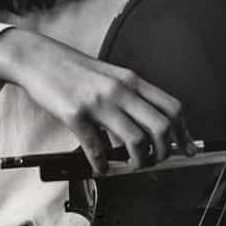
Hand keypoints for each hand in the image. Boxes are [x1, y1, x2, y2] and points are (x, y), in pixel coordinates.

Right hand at [0, 29, 194, 175]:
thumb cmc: (74, 72)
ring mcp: (98, 102)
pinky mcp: (75, 115)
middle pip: (161, 127)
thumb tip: (150, 128)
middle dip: (164, 152)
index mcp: (132, 80)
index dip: (184, 133)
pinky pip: (96, 149)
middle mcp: (120, 90)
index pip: (172, 108)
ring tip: (130, 166)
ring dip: (138, 162)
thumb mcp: (110, 78)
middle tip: (156, 162)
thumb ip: (131, 99)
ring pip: (136, 140)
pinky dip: (102, 165)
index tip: (187, 150)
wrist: (38, 59)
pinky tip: (100, 167)